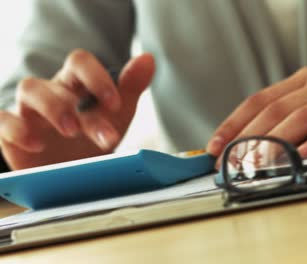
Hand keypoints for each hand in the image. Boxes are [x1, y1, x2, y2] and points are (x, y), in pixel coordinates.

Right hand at [0, 49, 154, 169]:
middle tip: (102, 134)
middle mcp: (51, 92)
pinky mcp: (11, 132)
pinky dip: (17, 129)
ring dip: (52, 109)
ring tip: (70, 130)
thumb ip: (130, 86)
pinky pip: (3, 120)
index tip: (114, 104)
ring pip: (28, 90)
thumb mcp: (116, 113)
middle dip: (81, 108)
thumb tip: (148, 59)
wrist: (72, 171)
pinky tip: (37, 144)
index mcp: (76, 84)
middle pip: (57, 83)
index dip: (96, 78)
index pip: (79, 62)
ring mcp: (29, 110)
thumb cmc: (92, 135)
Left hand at [207, 55, 306, 161]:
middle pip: (275, 110)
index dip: (233, 124)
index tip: (215, 146)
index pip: (259, 99)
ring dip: (274, 143)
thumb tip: (259, 144)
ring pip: (301, 117)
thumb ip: (296, 112)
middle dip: (247, 139)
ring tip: (256, 164)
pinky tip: (302, 156)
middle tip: (232, 163)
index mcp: (305, 79)